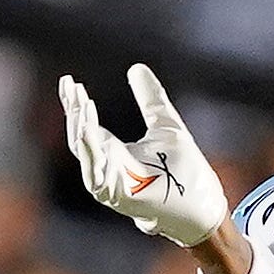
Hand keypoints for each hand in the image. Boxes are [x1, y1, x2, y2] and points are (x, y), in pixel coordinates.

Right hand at [61, 65, 227, 247]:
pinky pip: (96, 172)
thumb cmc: (185, 172)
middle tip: (71, 85)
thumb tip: (137, 68)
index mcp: (114, 152)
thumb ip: (150, 99)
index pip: (85, 125)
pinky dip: (91, 150)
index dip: (76, 103)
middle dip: (73, 111)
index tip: (70, 80)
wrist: (203, 205)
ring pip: (84, 153)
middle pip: (78, 136)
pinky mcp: (117, 197)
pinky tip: (88, 128)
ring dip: (80, 127)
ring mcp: (109, 184)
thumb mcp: (166, 124)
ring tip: (79, 102)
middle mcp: (107, 168)